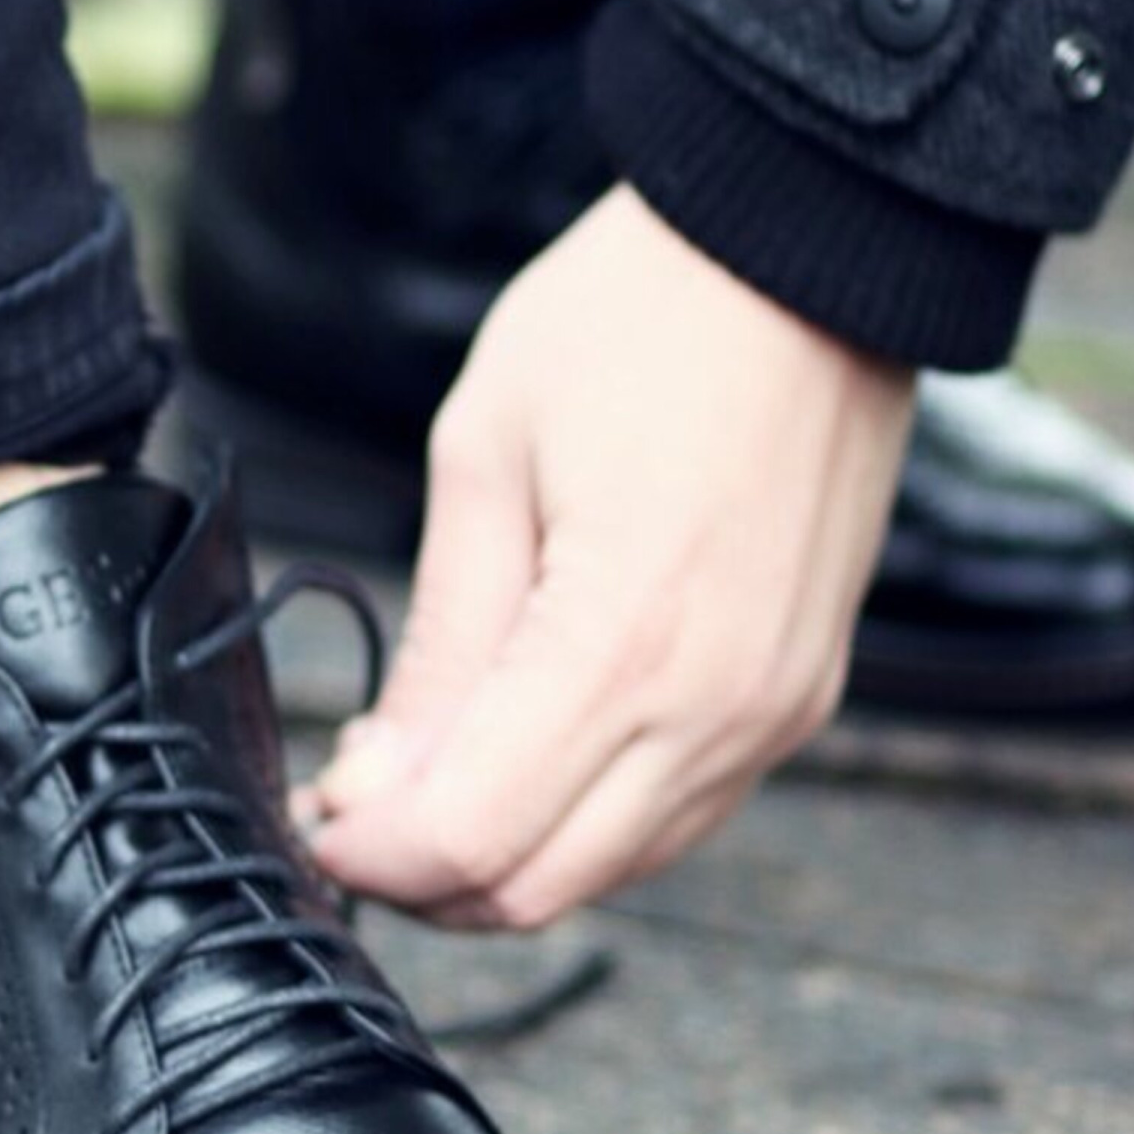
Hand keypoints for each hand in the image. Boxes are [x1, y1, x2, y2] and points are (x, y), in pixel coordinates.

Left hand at [304, 185, 915, 925]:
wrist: (814, 248)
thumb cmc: (643, 317)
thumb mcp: (487, 457)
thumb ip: (442, 645)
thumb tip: (380, 779)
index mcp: (624, 641)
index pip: (470, 836)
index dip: (372, 853)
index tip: (319, 816)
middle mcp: (718, 705)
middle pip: (541, 885)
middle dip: (426, 875)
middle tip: (357, 807)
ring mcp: (774, 709)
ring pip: (612, 868)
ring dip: (507, 854)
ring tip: (430, 776)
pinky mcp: (800, 694)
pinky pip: (679, 814)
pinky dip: (588, 818)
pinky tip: (527, 753)